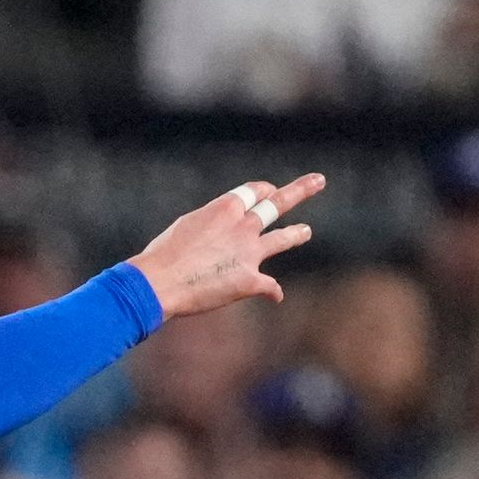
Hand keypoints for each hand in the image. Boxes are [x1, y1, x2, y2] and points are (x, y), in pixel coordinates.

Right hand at [123, 175, 324, 320]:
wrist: (160, 283)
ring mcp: (250, 253)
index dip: (263, 191)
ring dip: (296, 234)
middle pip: (277, 204)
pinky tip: (276, 296)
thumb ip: (211, 225)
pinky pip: (270, 286)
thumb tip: (218, 235)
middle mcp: (243, 226)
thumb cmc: (164, 255)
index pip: (254, 192)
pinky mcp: (250, 281)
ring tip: (306, 231)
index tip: (268, 191)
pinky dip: (272, 292)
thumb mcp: (186, 226)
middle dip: (299, 191)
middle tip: (318, 181)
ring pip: (282, 238)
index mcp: (226, 207)